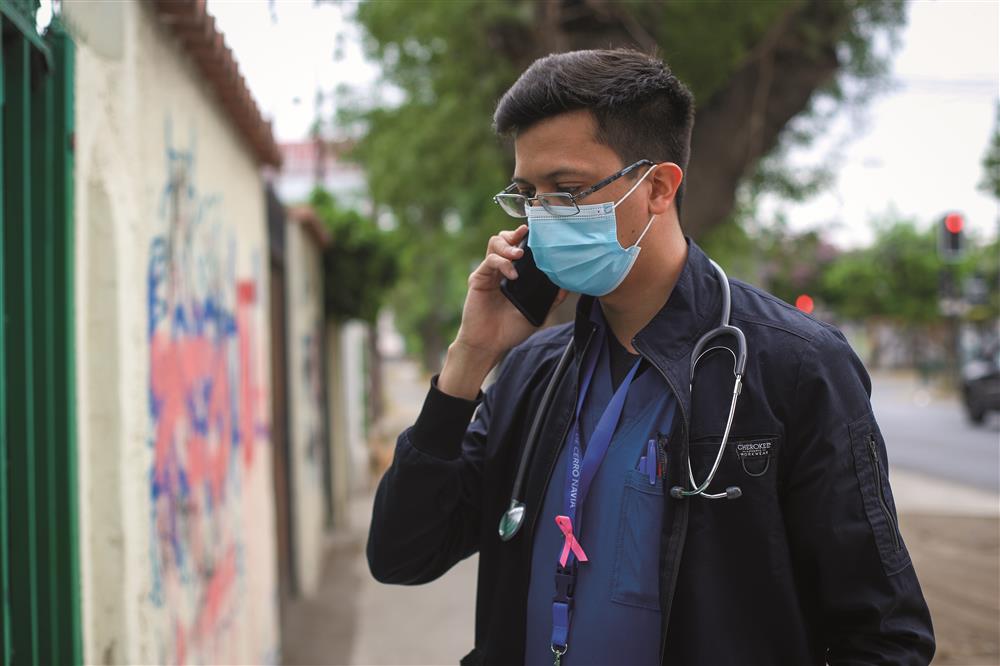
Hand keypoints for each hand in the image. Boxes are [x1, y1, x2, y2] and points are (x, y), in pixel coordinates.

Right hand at [439, 224, 566, 397]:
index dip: (526, 238)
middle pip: (504, 239)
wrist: (491, 344)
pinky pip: (490, 261)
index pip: (518, 247)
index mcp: (513, 274)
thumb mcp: (538, 312)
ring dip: (508, 245)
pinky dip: (502, 263)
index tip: (539, 233)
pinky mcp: (478, 279)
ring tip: (519, 254)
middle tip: (525, 236)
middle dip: (514, 234)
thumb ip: (551, 299)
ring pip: (494, 244)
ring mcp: (488, 273)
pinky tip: (512, 274)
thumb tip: (568, 286)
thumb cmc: (510, 329)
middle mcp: (500, 269)